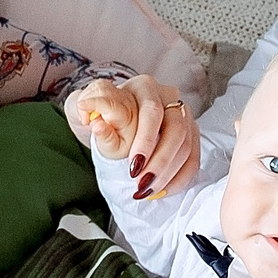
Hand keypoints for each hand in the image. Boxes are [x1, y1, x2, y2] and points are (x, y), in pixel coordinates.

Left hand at [63, 75, 199, 198]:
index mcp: (143, 86)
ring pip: (187, 145)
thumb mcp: (84, 108)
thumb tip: (97, 124)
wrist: (108, 119)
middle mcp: (167, 97)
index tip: (133, 166)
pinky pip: (193, 158)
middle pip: (176, 129)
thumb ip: (85, 110)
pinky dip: (180, 178)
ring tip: (148, 191)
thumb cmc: (97, 112)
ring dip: (169, 173)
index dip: (146, 140)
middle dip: (161, 161)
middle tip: (142, 184)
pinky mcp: (189, 134)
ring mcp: (182, 115)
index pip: (152, 111)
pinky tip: (162, 191)